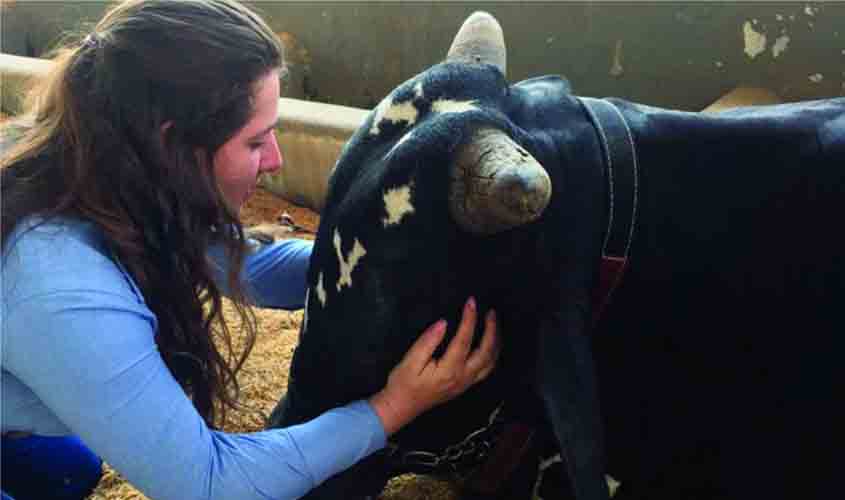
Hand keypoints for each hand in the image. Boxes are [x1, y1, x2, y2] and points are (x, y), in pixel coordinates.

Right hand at [368, 297, 498, 434]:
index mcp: (449, 370)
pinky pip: (487, 369)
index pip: (464, 340)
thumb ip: (427, 342)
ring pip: (490, 362)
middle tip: (491, 311)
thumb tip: (443, 323)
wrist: (402, 407)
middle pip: (485, 351)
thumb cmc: (403, 383)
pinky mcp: (465, 385)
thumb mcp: (409, 361)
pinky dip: (493, 354)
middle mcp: (462, 377)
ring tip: (495, 324)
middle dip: (491, 329)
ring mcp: (466, 383)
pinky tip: (491, 344)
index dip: (469, 319)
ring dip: (496, 342)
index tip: (471, 302)